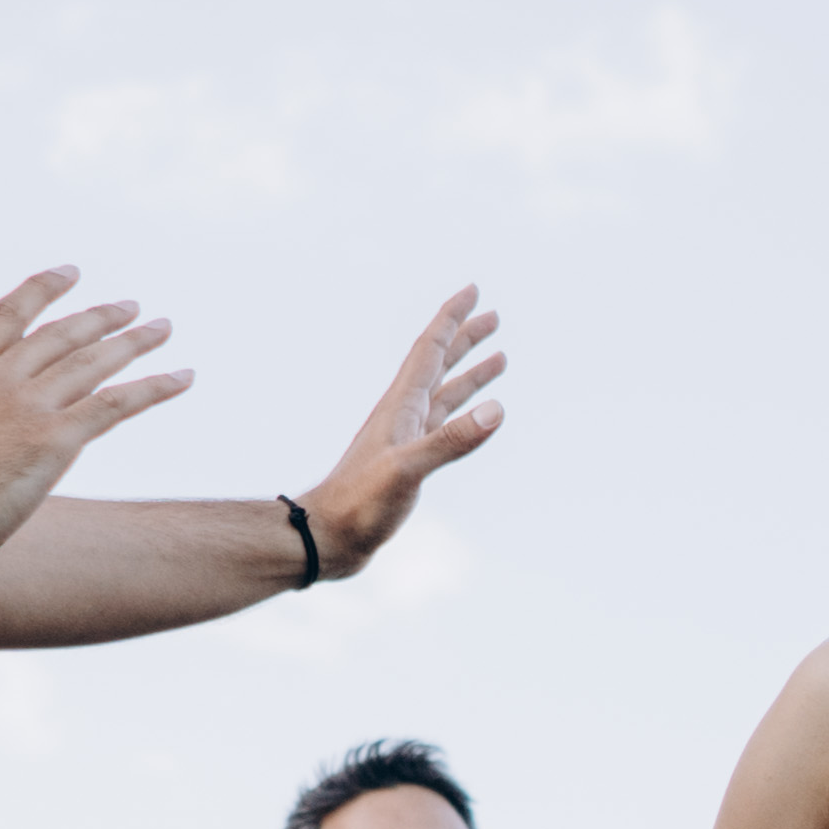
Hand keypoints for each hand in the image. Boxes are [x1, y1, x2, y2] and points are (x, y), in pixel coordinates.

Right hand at [0, 270, 191, 573]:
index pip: (6, 318)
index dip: (41, 290)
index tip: (68, 273)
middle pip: (60, 334)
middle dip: (98, 317)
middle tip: (130, 307)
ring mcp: (27, 407)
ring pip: (93, 360)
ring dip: (133, 342)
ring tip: (162, 328)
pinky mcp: (54, 439)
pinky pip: (116, 403)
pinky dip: (155, 387)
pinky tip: (183, 377)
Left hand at [297, 288, 509, 583]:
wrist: (330, 537)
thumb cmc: (360, 504)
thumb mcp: (408, 470)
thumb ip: (452, 440)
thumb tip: (497, 409)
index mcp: (401, 406)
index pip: (430, 349)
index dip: (452, 318)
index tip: (473, 291)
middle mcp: (404, 414)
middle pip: (439, 363)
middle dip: (465, 337)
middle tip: (493, 316)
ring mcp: (407, 438)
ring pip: (445, 392)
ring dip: (470, 372)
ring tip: (499, 357)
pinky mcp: (410, 462)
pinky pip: (444, 424)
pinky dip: (464, 411)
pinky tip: (476, 414)